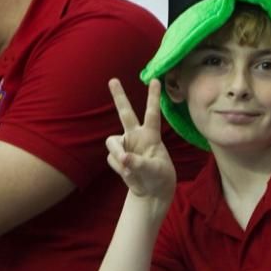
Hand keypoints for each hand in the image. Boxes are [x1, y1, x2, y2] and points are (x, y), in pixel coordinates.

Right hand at [106, 79, 175, 201]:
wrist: (151, 191)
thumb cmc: (159, 177)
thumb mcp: (154, 171)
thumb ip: (138, 163)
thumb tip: (123, 157)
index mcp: (151, 135)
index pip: (152, 113)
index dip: (153, 97)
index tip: (155, 80)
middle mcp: (136, 136)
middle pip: (125, 113)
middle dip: (119, 96)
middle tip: (113, 80)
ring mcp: (125, 145)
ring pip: (111, 142)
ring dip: (116, 154)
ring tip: (128, 167)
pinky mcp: (117, 156)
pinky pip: (111, 158)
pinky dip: (118, 168)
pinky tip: (128, 174)